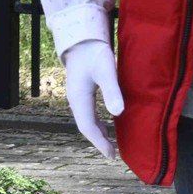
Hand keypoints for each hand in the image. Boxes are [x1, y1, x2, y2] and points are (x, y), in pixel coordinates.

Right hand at [61, 39, 122, 159]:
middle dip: (98, 140)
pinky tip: (105, 123)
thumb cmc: (95, 53)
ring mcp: (76, 96)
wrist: (82, 39)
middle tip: (111, 154)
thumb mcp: (107, 71)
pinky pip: (87, 112)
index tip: (110, 154)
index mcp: (79, 98)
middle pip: (86, 126)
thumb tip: (117, 114)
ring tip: (109, 143)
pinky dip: (96, 122)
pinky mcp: (81, 91)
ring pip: (86, 119)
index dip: (99, 142)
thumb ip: (112, 91)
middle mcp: (75, 100)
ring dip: (97, 132)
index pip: (88, 127)